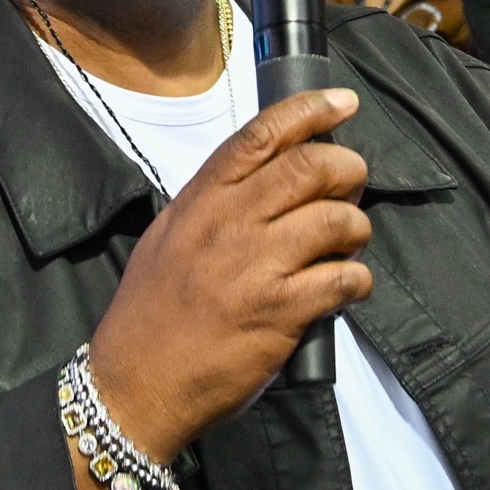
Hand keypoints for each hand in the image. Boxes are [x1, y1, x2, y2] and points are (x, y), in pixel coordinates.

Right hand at [83, 88, 375, 463]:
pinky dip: (356, 281)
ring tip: (348, 245)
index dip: (309, 111)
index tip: (342, 104)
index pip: (260, 137)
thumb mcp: (166, 241)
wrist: (133, 385)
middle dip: (348, 170)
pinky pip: (343, 279)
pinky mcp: (279, 312)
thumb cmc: (148, 317)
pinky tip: (345, 288)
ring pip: (336, 220)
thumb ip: (210, 207)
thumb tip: (265, 183)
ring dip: (356, 230)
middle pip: (310, 167)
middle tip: (353, 186)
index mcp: (199, 203)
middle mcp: (227, 226)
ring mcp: (254, 268)